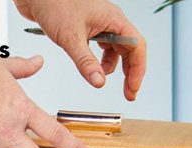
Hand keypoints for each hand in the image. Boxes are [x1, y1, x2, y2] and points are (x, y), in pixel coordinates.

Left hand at [15, 0, 146, 100]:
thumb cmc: (53, 2)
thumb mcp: (70, 37)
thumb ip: (86, 62)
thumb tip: (99, 82)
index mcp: (113, 18)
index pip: (136, 45)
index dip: (138, 69)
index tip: (132, 88)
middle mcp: (109, 21)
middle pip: (129, 50)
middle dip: (130, 73)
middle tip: (127, 94)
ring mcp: (99, 24)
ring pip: (116, 50)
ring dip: (112, 68)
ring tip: (102, 79)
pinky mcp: (87, 29)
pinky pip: (102, 48)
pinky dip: (99, 62)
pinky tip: (92, 69)